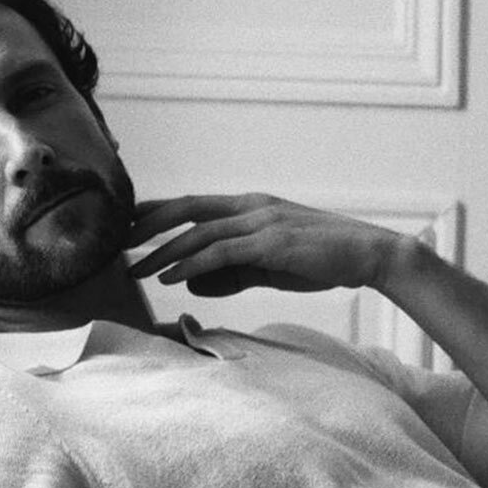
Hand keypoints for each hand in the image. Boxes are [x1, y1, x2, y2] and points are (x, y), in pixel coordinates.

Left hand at [128, 194, 415, 297]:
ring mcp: (262, 222)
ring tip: (136, 269)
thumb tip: (190, 283)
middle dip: (148, 225)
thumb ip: (231, 273)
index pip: (194, 204)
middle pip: (187, 208)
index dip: (157, 213)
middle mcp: (251, 207)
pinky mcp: (272, 243)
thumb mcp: (270, 266)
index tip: (128, 227)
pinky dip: (192, 262)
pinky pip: (222, 252)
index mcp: (251, 206)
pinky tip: (171, 276)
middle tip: (118, 243)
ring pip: (199, 232)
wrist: (370, 254)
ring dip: (163, 251)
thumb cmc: (323, 259)